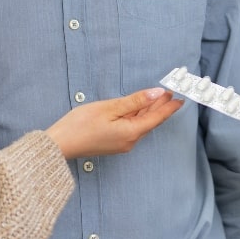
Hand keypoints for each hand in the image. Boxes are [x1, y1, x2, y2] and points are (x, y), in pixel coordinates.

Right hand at [47, 87, 182, 159]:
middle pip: (150, 121)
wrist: (59, 145)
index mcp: (131, 133)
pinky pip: (131, 128)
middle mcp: (130, 141)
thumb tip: (157, 94)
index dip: (169, 107)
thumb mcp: (109, 108)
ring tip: (159, 98)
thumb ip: (135, 101)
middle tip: (170, 93)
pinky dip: (138, 117)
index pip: (156, 118)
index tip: (180, 98)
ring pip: (141, 124)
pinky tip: (139, 108)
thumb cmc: (80, 125)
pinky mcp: (114, 143)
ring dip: (149, 111)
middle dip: (161, 107)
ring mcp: (122, 144)